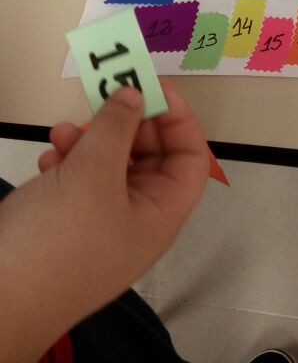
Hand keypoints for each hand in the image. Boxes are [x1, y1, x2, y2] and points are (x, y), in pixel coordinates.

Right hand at [0, 83, 207, 360]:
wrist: (1, 300)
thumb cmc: (58, 238)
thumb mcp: (93, 174)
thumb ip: (117, 127)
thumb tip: (134, 95)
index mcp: (160, 214)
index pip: (190, 159)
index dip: (179, 119)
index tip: (154, 86)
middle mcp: (136, 219)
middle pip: (149, 157)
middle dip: (127, 125)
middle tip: (104, 97)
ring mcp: (100, 224)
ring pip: (109, 166)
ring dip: (90, 140)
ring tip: (64, 130)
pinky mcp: (66, 226)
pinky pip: (78, 182)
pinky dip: (67, 162)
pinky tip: (48, 158)